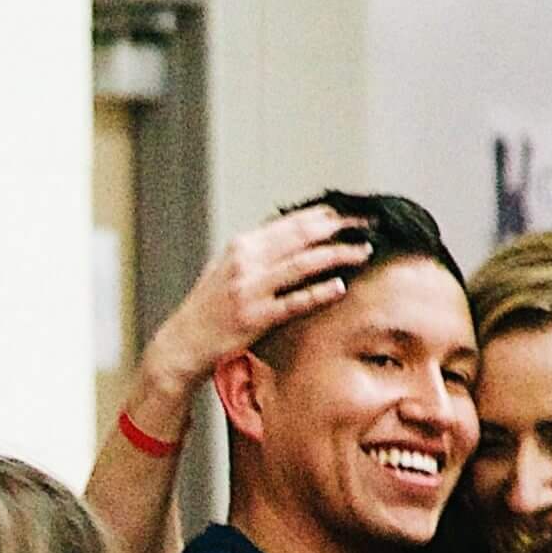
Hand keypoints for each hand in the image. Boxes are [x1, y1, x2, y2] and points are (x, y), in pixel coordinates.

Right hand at [143, 206, 371, 395]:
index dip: (324, 215)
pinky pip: (294, 302)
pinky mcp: (256, 318)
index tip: (349, 212)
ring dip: (337, 255)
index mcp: (242, 245)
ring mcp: (251, 289)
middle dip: (339, 226)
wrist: (185, 340)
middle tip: (366, 224)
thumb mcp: (229, 267)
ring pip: (302, 264)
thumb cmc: (210, 306)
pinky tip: (340, 286)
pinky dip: (318, 292)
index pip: (290, 222)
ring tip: (362, 251)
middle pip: (301, 235)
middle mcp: (246, 262)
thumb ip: (260, 251)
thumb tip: (295, 235)